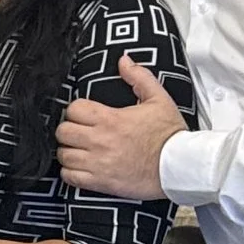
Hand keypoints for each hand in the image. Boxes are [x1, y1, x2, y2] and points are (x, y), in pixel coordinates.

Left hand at [56, 57, 186, 200]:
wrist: (180, 165)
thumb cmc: (169, 135)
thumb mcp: (159, 99)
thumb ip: (139, 76)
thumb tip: (124, 60)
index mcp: (110, 119)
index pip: (73, 109)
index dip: (76, 111)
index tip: (83, 116)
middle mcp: (100, 141)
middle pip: (63, 132)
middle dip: (69, 130)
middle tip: (79, 132)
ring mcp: (98, 163)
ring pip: (63, 155)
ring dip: (69, 152)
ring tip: (79, 150)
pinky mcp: (100, 182)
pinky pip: (70, 177)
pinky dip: (71, 173)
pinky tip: (81, 167)